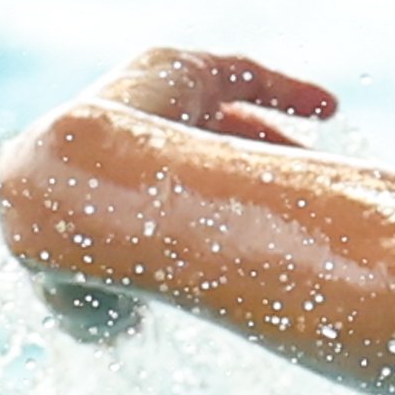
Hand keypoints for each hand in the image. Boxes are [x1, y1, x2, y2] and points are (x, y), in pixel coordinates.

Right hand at [10, 49, 340, 342]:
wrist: (66, 195)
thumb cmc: (81, 262)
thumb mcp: (86, 312)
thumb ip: (101, 321)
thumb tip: (125, 328)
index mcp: (90, 188)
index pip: (154, 197)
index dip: (199, 215)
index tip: (249, 242)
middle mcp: (113, 137)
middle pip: (190, 151)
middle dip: (237, 171)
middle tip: (292, 196)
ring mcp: (142, 98)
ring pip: (216, 115)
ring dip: (266, 138)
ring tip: (315, 161)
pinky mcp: (172, 65)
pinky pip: (240, 73)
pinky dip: (286, 89)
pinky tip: (328, 108)